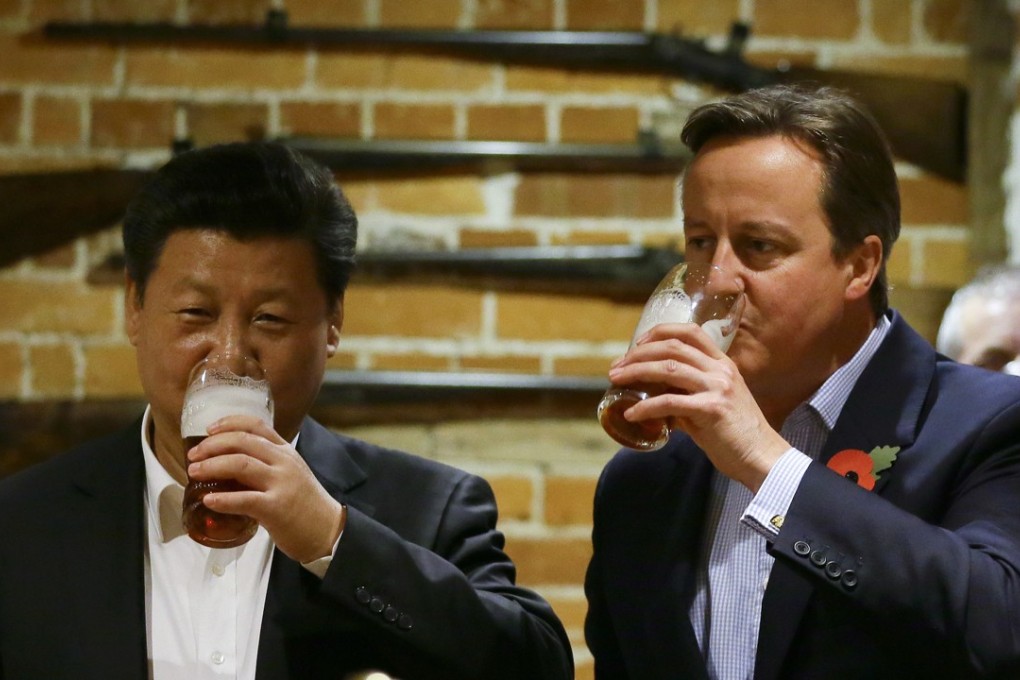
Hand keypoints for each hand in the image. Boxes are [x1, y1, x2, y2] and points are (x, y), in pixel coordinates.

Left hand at [186, 415, 344, 562]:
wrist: (328, 531)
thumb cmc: (305, 505)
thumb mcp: (290, 474)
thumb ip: (266, 465)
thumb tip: (229, 465)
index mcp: (286, 451)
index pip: (256, 425)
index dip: (229, 423)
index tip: (209, 429)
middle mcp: (284, 462)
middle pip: (242, 441)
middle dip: (212, 445)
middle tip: (193, 455)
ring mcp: (281, 484)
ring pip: (241, 464)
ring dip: (212, 466)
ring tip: (194, 472)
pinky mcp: (276, 508)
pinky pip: (245, 499)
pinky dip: (223, 499)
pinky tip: (208, 500)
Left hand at [608, 323, 789, 491]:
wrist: (762, 458)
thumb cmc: (736, 435)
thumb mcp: (712, 405)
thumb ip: (687, 397)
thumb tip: (656, 401)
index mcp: (722, 364)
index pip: (690, 332)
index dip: (660, 332)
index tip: (637, 344)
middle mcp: (720, 370)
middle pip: (672, 347)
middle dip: (638, 354)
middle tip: (616, 366)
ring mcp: (717, 387)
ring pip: (668, 369)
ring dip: (636, 372)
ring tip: (615, 380)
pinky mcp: (711, 409)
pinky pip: (669, 403)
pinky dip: (645, 408)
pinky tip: (631, 414)